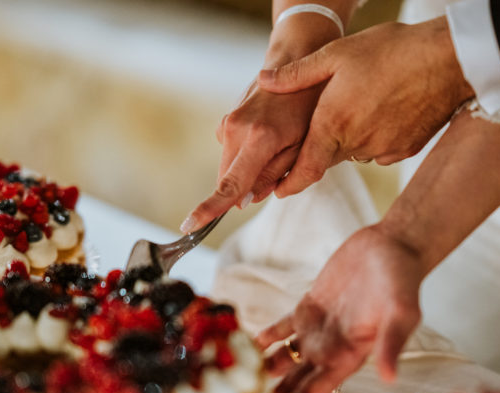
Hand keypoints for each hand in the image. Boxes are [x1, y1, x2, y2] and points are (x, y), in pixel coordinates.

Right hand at [180, 10, 343, 232]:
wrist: (297, 59)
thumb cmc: (309, 105)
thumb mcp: (305, 144)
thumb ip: (276, 175)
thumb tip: (247, 199)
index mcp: (259, 138)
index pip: (231, 184)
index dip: (210, 209)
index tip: (190, 226)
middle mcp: (236, 130)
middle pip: (229, 179)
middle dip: (246, 188)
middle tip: (277, 170)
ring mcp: (228, 124)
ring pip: (230, 168)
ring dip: (247, 171)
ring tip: (276, 149)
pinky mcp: (227, 122)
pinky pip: (231, 153)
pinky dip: (245, 158)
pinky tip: (266, 140)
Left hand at [257, 226, 422, 392]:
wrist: (390, 248)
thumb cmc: (402, 282)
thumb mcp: (401, 312)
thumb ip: (391, 343)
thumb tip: (390, 378)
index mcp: (351, 354)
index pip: (321, 388)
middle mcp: (331, 346)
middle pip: (298, 378)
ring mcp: (317, 327)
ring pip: (286, 356)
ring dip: (265, 368)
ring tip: (239, 377)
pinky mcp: (307, 306)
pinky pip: (282, 327)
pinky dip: (265, 336)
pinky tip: (247, 343)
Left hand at [258, 17, 473, 197]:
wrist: (449, 59)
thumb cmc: (392, 51)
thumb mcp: (337, 54)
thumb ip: (297, 74)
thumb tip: (264, 81)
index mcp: (332, 125)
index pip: (304, 170)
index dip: (289, 184)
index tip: (279, 191)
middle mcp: (355, 145)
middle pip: (326, 158)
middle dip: (319, 150)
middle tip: (326, 126)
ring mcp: (382, 151)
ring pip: (353, 154)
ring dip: (348, 140)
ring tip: (359, 108)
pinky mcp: (403, 151)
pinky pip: (378, 152)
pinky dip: (373, 139)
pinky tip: (382, 114)